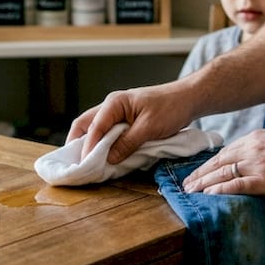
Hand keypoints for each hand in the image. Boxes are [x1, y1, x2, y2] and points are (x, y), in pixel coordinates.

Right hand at [67, 84, 194, 163]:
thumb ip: (128, 143)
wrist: (188, 99)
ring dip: (91, 146)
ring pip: (95, 130)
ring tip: (88, 165)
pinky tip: (105, 159)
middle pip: (86, 125)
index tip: (84, 165)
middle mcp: (111, 107)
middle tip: (76, 165)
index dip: (87, 147)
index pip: (94, 126)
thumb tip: (109, 159)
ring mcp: (117, 114)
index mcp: (114, 103)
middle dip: (78, 144)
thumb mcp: (149, 127)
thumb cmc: (171, 107)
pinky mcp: (125, 122)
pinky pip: (108, 134)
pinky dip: (104, 146)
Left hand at [181, 127, 264, 197]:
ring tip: (190, 193)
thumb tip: (261, 156)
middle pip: (218, 163)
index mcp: (256, 139)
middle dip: (199, 174)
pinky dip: (219, 191)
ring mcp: (257, 164)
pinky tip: (208, 196)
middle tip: (185, 185)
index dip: (210, 164)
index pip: (225, 152)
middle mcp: (252, 149)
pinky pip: (236, 186)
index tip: (200, 172)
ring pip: (222, 174)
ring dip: (203, 184)